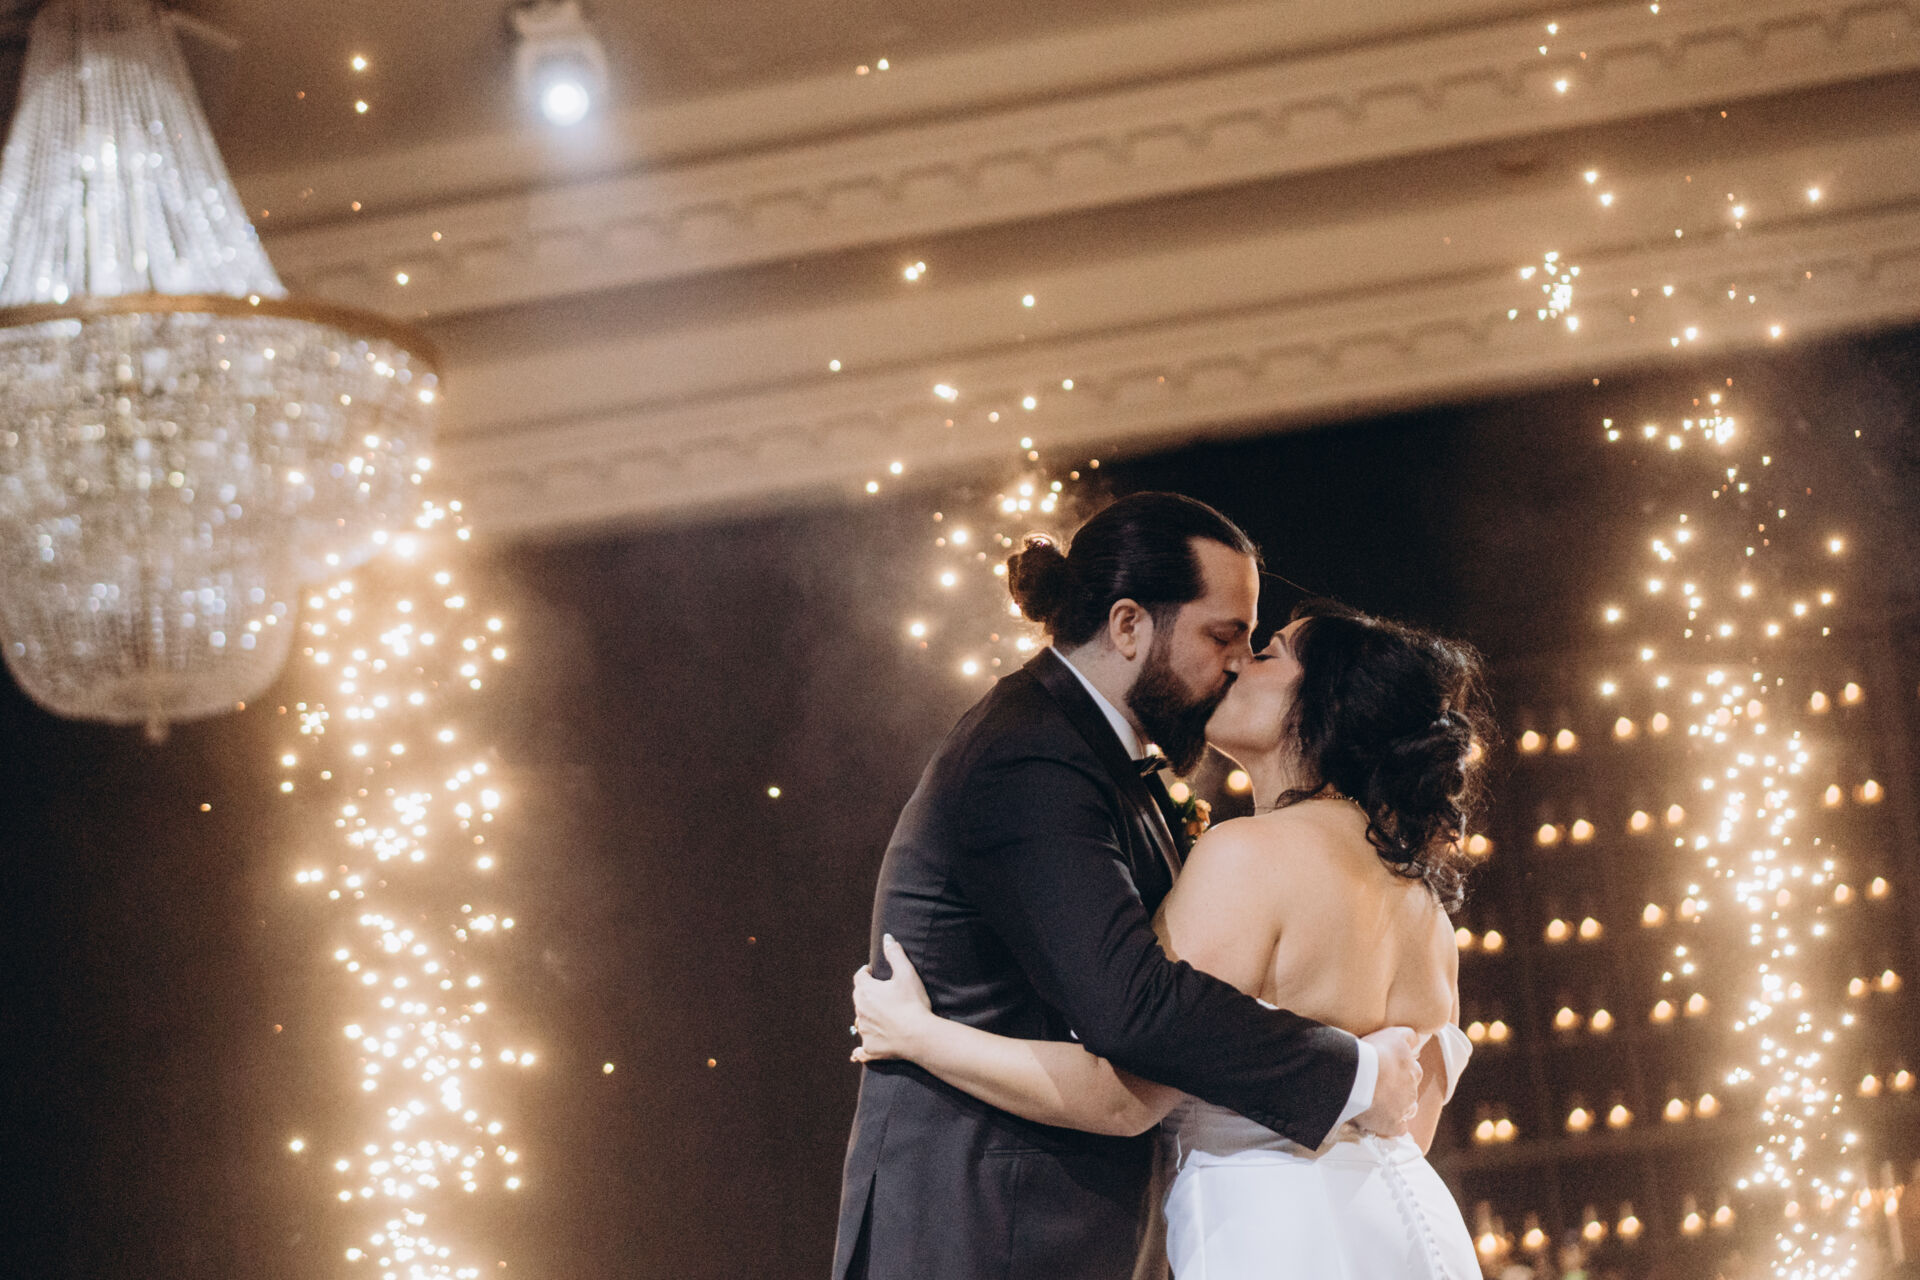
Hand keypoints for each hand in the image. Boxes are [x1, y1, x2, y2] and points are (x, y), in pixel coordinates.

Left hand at [850, 934, 934, 1064]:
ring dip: (866, 1017)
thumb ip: (895, 953)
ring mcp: (864, 1031)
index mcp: (866, 991)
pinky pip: (861, 1049)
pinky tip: (856, 1053)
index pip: (860, 976)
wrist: (918, 1036)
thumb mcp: (906, 973)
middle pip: (858, 998)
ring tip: (877, 1017)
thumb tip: (887, 937)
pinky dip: (860, 1049)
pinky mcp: (870, 1048)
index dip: (865, 972)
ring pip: (860, 1021)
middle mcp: (860, 1011)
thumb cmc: (913, 1003)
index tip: (871, 971)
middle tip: (877, 992)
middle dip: (865, 993)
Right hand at [1351, 1026, 1421, 1136]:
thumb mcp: (1392, 1035)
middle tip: (1381, 1086)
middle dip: (1399, 1089)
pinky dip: (1392, 1126)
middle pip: (1409, 1091)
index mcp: (1412, 1070)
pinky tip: (1382, 1121)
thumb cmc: (1373, 1053)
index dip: (1401, 1070)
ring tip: (1380, 1104)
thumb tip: (1419, 1036)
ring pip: (1407, 1110)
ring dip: (1398, 1107)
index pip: (1413, 1070)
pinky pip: (1398, 1129)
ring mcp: (1404, 1109)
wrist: (1357, 1076)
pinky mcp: (1393, 1126)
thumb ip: (1408, 1035)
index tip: (1388, 1069)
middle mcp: (1412, 1090)